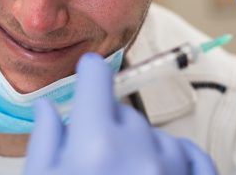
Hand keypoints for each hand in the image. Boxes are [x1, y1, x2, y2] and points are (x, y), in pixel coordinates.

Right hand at [24, 53, 217, 174]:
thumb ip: (46, 141)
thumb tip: (48, 110)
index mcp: (95, 144)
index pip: (96, 79)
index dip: (89, 73)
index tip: (90, 70)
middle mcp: (138, 149)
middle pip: (124, 112)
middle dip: (108, 128)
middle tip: (95, 161)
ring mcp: (172, 167)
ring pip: (155, 134)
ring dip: (140, 148)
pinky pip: (189, 152)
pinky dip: (175, 160)